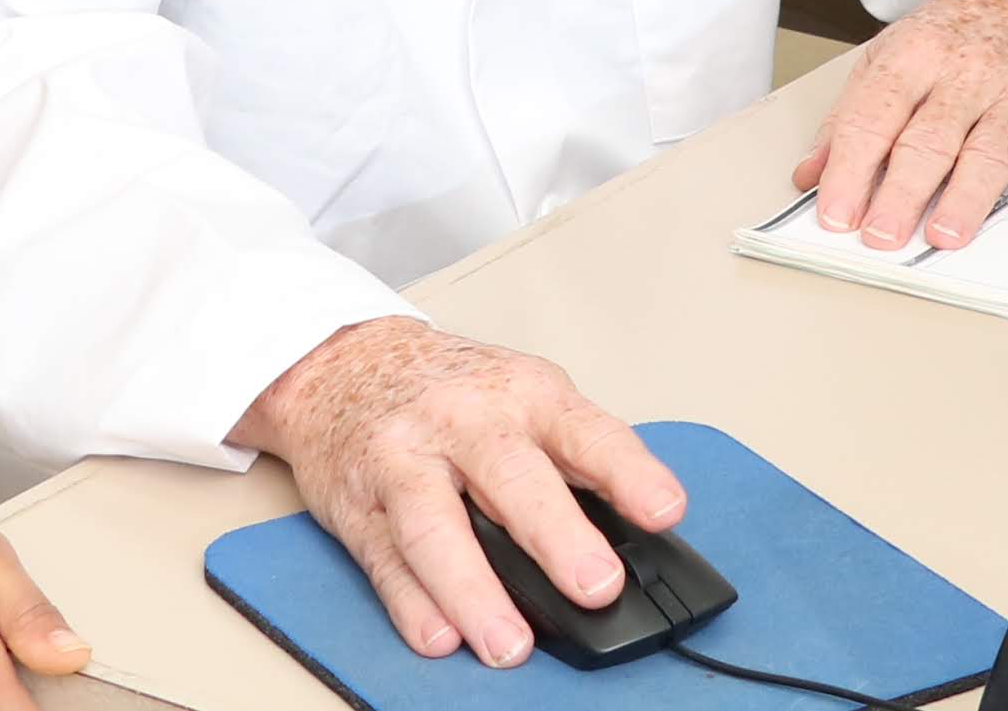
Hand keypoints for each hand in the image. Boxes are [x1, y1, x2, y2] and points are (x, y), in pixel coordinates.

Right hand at [233, 318, 684, 668]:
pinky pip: (385, 560)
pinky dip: (412, 604)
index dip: (628, 472)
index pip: (585, 432)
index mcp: (522, 394)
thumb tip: (635, 537)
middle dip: (557, 535)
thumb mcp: (521, 396)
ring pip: (436, 527)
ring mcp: (405, 461)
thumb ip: (572, 458)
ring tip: (510, 643)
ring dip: (476, 590)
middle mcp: (463, 422)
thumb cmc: (449, 390)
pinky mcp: (359, 507)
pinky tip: (439, 636)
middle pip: (512, 477)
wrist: (343, 364)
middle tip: (597, 586)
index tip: (665, 511)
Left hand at [790, 0, 1007, 253]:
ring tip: (944, 234)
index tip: (836, 215)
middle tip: (881, 236)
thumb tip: (811, 174)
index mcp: (915, 56)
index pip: (873, 116)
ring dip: (966, 196)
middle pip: (929, 138)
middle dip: (902, 191)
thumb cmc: (959, 30)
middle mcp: (967, 72)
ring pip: (990, 148)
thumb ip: (851, 115)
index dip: (850, 168)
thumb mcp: (893, 53)